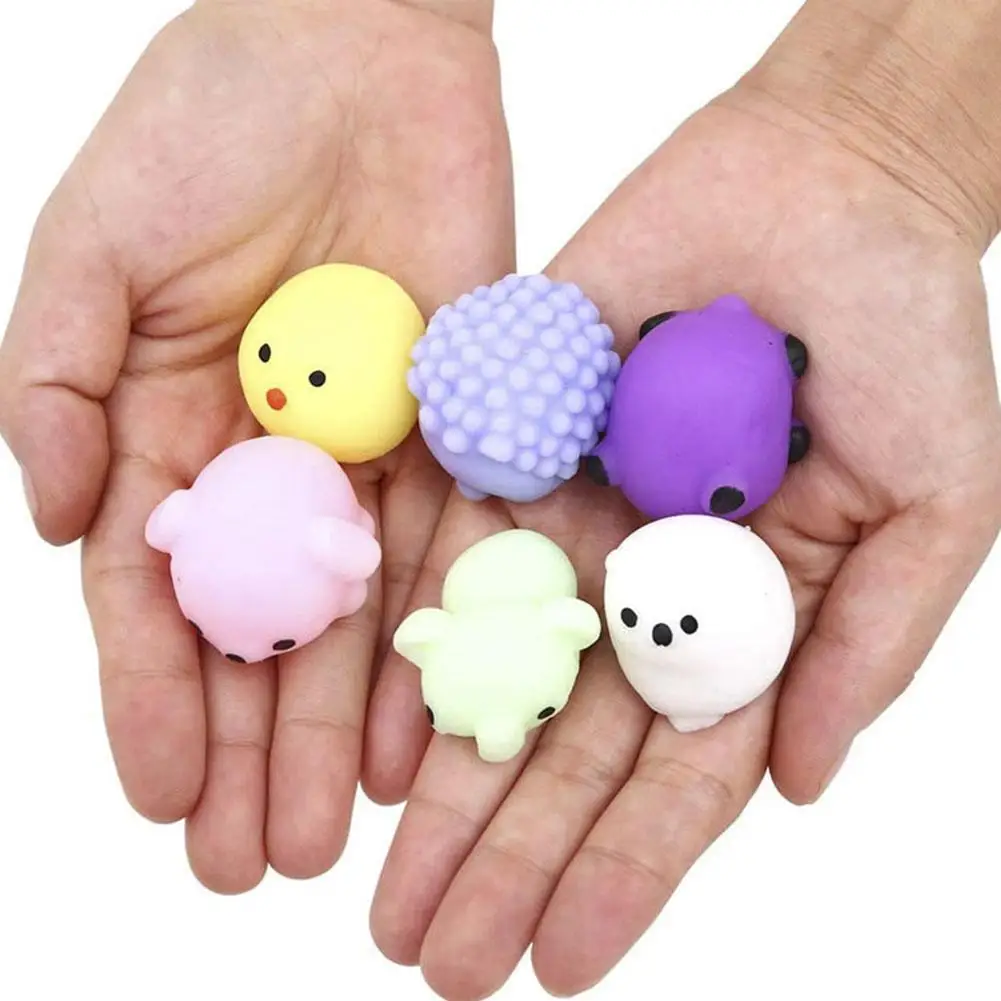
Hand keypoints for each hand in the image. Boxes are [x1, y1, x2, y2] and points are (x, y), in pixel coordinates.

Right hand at [0, 0, 511, 892]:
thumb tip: (56, 526)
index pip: (156, 596)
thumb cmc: (209, 123)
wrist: (356, 50)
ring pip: (354, 621)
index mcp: (174, 435)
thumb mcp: (92, 247)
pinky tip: (417, 734)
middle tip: (242, 863)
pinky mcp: (460, 429)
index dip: (151, 697)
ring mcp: (371, 458)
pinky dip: (431, 644)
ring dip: (333, 730)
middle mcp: (275, 469)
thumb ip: (57, 385)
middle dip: (244, 750)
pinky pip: (451, 555)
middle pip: (256, 636)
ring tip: (323, 835)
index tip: (154, 793)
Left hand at [364, 77, 1000, 1000]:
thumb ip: (863, 649)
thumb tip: (795, 789)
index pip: (671, 776)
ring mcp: (570, 520)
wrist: (822, 188)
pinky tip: (367, 735)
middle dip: (505, 856)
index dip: (621, 874)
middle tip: (439, 961)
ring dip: (442, 784)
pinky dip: (411, 639)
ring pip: (492, 673)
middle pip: (563, 749)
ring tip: (388, 890)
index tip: (562, 966)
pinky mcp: (512, 445)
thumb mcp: (929, 508)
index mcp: (738, 620)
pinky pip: (449, 550)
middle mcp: (641, 587)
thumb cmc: (904, 342)